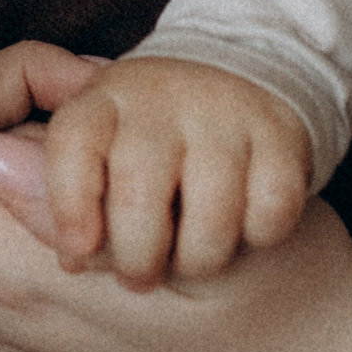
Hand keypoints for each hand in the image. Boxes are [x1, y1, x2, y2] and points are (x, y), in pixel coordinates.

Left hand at [32, 53, 310, 288]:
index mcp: (104, 98)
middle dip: (136, 257)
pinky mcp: (282, 132)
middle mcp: (162, 97)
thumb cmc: (153, 141)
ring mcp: (225, 111)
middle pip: (137, 192)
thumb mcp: (101, 152)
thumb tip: (72, 258)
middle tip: (140, 277)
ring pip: (211, 214)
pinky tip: (244, 229)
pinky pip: (271, 209)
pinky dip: (259, 235)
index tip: (79, 251)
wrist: (239, 73)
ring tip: (192, 262)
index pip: (73, 144)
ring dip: (199, 260)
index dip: (70, 207)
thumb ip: (70, 204)